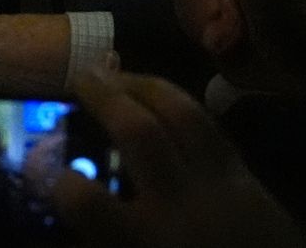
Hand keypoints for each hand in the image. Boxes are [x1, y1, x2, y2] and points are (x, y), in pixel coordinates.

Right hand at [50, 71, 305, 247]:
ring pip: (184, 115)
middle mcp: (181, 207)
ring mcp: (222, 188)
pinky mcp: (252, 182)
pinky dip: (184, 108)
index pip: (85, 201)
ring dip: (147, 86)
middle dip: (104, 95)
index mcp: (145, 242)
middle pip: (139, 132)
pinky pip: (214, 130)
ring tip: (121, 75)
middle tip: (80, 76)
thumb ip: (111, 240)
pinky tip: (167, 105)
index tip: (54, 177)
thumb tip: (76, 210)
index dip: (60, 183)